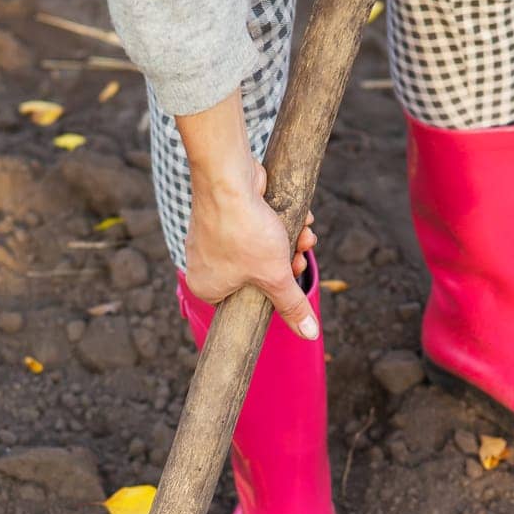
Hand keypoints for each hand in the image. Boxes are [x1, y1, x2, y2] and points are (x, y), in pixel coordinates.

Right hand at [177, 90, 319, 340]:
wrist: (228, 178)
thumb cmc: (244, 232)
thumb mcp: (275, 276)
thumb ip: (292, 305)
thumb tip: (309, 336)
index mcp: (207, 288)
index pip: (246, 302)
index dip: (275, 291)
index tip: (292, 277)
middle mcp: (204, 264)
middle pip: (257, 274)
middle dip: (287, 262)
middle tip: (302, 254)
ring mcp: (212, 237)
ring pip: (260, 248)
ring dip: (289, 241)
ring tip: (305, 233)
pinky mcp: (223, 212)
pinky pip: (255, 225)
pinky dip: (278, 222)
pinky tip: (297, 216)